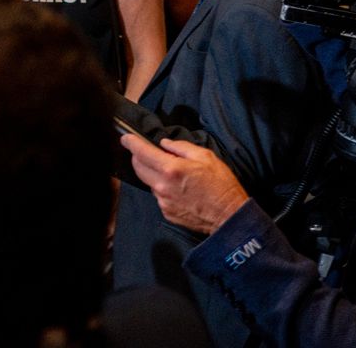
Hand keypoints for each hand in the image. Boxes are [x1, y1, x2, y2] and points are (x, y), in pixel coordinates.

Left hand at [120, 131, 249, 235]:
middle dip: (139, 157)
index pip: (141, 152)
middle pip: (138, 167)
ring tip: (173, 173)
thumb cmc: (221, 185)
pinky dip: (163, 189)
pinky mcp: (166, 213)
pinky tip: (179, 189)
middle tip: (148, 152)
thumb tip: (165, 144)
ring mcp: (163, 202)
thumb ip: (181, 147)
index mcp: (171, 169)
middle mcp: (162, 186)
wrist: (229, 216)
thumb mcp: (206, 157)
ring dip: (154, 174)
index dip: (131, 143)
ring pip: (149, 182)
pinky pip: (159, 196)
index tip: (126, 138)